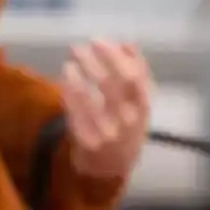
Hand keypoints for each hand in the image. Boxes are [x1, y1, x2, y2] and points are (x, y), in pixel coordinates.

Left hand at [61, 40, 152, 178]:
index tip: (101, 41)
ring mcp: (106, 132)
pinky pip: (75, 111)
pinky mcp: (86, 140)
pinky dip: (70, 90)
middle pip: (112, 84)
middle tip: (79, 46)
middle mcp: (127, 121)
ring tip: (71, 59)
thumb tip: (128, 43)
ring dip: (80, 74)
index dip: (117, 57)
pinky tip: (66, 75)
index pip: (134, 78)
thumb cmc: (126, 129)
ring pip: (92, 97)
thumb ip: (138, 75)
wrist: (111, 168)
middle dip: (94, 61)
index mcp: (143, 109)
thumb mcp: (139, 105)